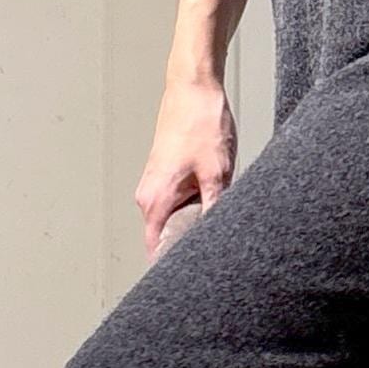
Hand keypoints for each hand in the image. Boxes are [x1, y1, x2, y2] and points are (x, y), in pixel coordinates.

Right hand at [135, 78, 237, 260]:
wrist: (194, 84)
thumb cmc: (201, 122)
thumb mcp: (218, 175)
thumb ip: (215, 213)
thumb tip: (220, 244)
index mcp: (155, 200)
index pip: (156, 251)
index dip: (174, 270)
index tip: (193, 283)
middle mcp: (148, 195)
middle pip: (164, 240)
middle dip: (188, 250)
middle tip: (214, 259)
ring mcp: (155, 184)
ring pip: (173, 222)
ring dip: (192, 227)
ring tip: (215, 229)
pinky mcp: (165, 176)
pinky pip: (176, 205)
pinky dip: (193, 210)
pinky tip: (212, 206)